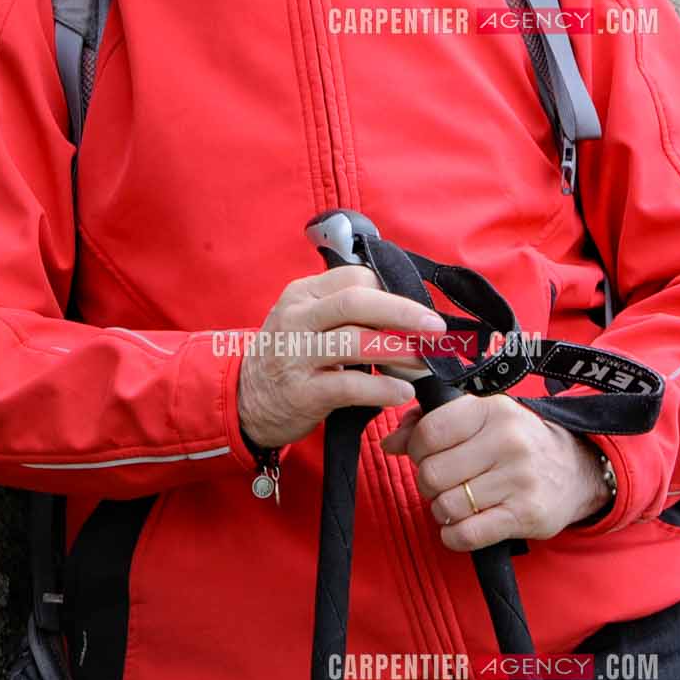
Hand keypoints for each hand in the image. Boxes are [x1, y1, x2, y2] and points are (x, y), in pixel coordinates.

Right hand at [237, 266, 446, 449]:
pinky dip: (382, 388)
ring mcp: (296, 355)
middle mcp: (296, 319)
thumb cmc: (287, 357)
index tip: (419, 308)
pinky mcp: (301, 392)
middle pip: (357, 302)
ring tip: (426, 360)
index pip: (355, 278)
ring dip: (399, 349)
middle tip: (436, 327)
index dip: (393, 290)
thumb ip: (343, 311)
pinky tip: (402, 392)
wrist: (242, 401)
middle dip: (404, 312)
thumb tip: (406, 310)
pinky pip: (349, 385)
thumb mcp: (305, 321)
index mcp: (302, 294)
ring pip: (355, 341)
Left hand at [379, 394, 607, 552]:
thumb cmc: (514, 442)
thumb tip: (390, 443)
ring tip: (459, 501)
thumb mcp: (479, 418)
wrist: (575, 470)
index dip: (416, 449)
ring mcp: (519, 479)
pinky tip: (461, 527)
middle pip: (433, 473)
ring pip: (447, 505)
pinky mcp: (525, 514)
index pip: (430, 432)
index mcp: (492, 409)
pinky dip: (454, 536)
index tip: (425, 455)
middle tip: (443, 483)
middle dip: (428, 483)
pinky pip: (466, 534)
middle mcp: (508, 440)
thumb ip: (429, 422)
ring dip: (443, 510)